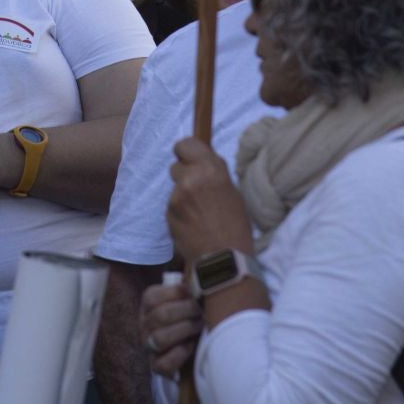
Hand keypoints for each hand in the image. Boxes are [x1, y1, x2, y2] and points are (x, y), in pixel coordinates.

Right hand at [138, 278, 201, 379]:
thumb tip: (202, 266)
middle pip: (160, 316)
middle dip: (186, 312)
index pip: (154, 297)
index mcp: (149, 302)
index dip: (179, 295)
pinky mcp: (156, 366)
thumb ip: (192, 280)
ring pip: (160, 339)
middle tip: (201, 311)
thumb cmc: (194, 312)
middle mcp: (144, 323)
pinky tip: (191, 346)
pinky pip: (163, 363)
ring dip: (185, 331)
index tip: (197, 293)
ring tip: (199, 325)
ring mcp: (149, 345)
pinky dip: (180, 354)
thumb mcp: (190, 293)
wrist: (196, 344)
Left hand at [166, 139, 251, 262]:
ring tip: (199, 213)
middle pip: (176, 166)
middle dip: (184, 175)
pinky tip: (193, 224)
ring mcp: (176, 197)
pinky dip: (179, 213)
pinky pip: (172, 207)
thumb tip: (204, 164)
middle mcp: (189, 179)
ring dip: (182, 196)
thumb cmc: (236, 226)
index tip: (190, 159)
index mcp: (210, 169)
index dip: (187, 152)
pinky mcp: (168, 214)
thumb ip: (215, 174)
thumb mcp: (233, 192)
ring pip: (174, 188)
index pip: (185, 144)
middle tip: (197, 190)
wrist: (223, 258)